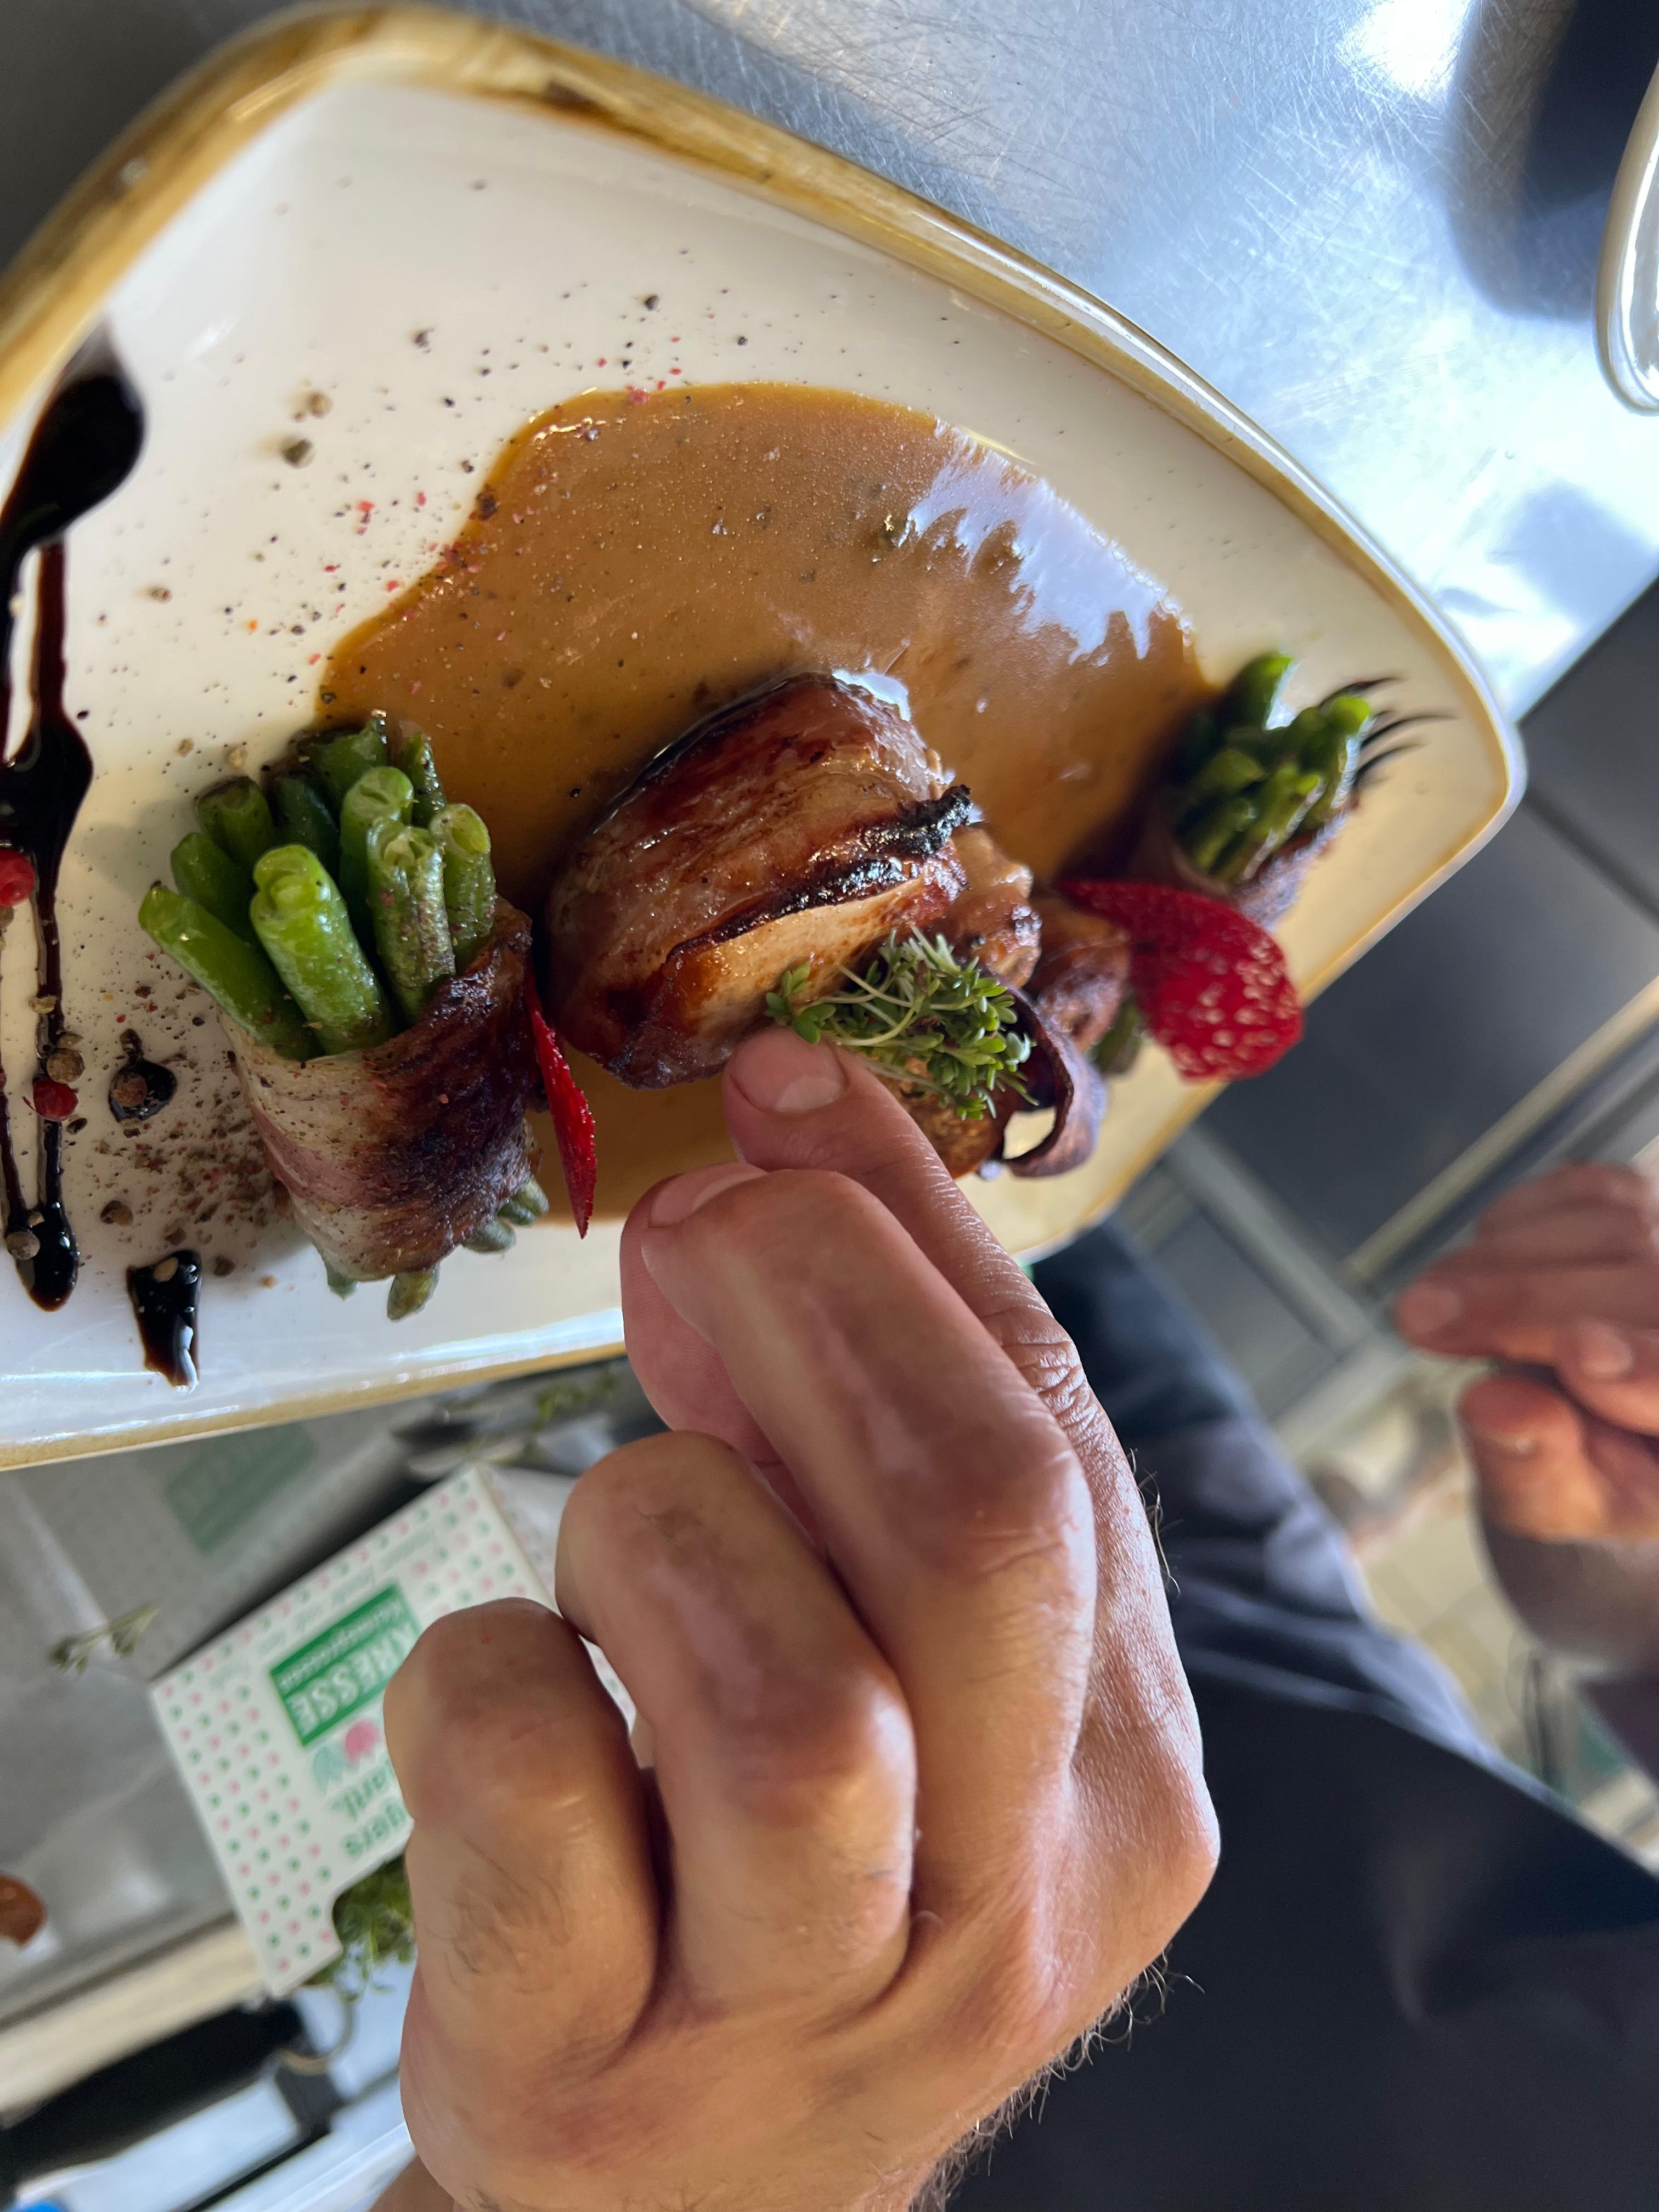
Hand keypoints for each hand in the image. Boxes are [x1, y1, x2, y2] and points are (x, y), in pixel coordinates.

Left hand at [383, 1028, 1214, 2211]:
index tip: (784, 1090)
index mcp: (1121, 1781)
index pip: (1056, 1443)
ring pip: (778, 1683)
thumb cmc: (799, 1886)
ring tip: (618, 1557)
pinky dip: (487, 1672)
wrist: (694, 2205)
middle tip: (700, 1235)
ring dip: (651, 1527)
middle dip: (817, 1310)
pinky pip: (531, 1774)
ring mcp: (809, 2007)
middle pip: (974, 1530)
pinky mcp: (592, 2066)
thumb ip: (883, 1424)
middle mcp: (1009, 1905)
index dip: (909, 1234)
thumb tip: (791, 1140)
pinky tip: (511, 1694)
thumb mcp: (913, 1670)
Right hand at [1394, 1163, 1658, 1541]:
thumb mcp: (1552, 1507)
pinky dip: (1521, 1217)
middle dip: (1523, 1302)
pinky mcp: (1648, 1214)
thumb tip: (1493, 1406)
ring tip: (1427, 1304)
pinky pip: (1593, 1191)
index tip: (1580, 1354)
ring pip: (1615, 1229)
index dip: (1646, 1370)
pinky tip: (1477, 1265)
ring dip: (1501, 1262)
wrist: (1591, 1429)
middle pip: (1645, 1288)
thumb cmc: (1587, 1480)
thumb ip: (1532, 1468)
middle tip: (1420, 1318)